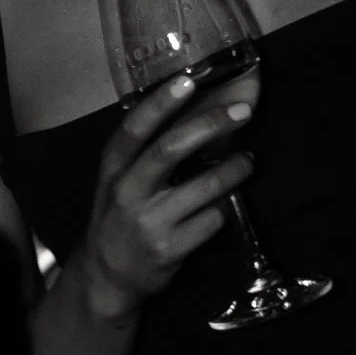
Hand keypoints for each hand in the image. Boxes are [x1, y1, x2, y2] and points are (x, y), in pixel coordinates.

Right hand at [78, 69, 258, 321]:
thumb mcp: (120, 180)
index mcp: (114, 168)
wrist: (107, 274)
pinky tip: (224, 205)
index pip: (134, 129)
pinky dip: (225, 208)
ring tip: (248, 161)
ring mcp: (149, 222)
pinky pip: (213, 220)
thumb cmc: (121, 214)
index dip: (160, 103)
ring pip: (205, 187)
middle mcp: (128, 192)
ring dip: (235, 169)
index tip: (187, 80)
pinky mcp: (170, 249)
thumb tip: (196, 111)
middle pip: (170, 150)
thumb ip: (147, 151)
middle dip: (211, 125)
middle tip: (243, 113)